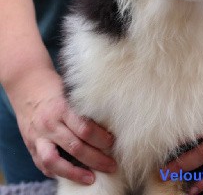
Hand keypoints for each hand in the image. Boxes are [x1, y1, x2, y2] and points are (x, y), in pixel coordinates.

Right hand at [10, 68, 116, 184]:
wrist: (27, 84)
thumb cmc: (57, 87)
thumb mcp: (72, 93)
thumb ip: (85, 109)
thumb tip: (108, 124)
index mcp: (63, 108)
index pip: (85, 129)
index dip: (101, 139)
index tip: (113, 143)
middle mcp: (49, 124)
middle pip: (75, 147)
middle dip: (96, 159)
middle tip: (112, 165)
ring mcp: (38, 136)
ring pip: (55, 161)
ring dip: (75, 173)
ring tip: (91, 178)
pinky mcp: (30, 145)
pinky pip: (42, 164)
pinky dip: (57, 172)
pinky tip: (71, 175)